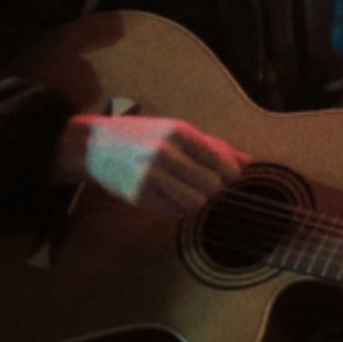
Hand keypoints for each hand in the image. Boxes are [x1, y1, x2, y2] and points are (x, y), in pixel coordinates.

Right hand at [57, 114, 246, 213]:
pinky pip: (175, 211)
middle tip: (199, 181)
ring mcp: (150, 176)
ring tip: (183, 187)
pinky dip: (178, 206)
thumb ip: (213, 145)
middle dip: (212, 187)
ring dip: (195, 198)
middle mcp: (165, 153)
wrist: (94, 145)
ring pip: (196, 202)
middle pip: (213, 186)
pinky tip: (167, 193)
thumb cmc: (142, 135)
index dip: (228, 173)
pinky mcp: (139, 196)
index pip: (223, 164)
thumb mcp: (176, 130)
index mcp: (178, 132)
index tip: (223, 173)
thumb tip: (248, 162)